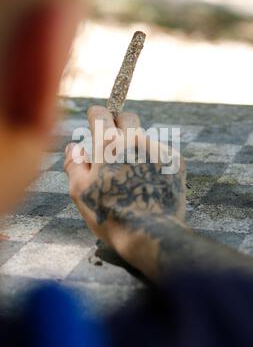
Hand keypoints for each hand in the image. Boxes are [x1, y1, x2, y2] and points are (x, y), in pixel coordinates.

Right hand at [64, 106, 185, 269]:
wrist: (149, 234)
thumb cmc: (108, 214)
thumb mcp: (79, 191)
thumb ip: (74, 162)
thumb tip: (74, 147)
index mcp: (108, 144)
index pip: (100, 112)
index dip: (95, 116)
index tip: (94, 124)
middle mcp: (135, 139)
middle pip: (127, 117)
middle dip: (118, 126)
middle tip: (113, 148)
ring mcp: (158, 149)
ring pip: (144, 137)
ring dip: (135, 148)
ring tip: (131, 176)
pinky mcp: (175, 162)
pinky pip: (160, 152)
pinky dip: (152, 162)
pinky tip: (147, 183)